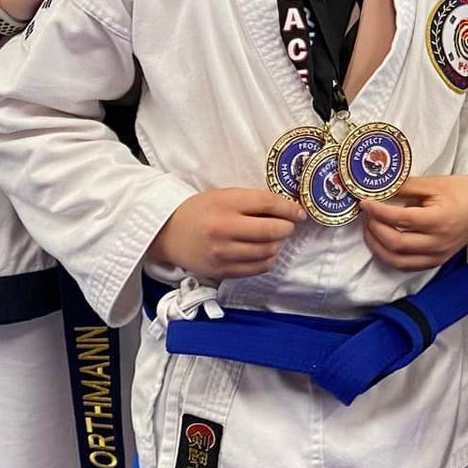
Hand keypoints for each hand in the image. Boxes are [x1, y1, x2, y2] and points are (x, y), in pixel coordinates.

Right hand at [150, 188, 303, 279]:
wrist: (168, 233)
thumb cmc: (200, 211)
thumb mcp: (224, 196)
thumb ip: (253, 202)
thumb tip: (289, 211)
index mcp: (224, 203)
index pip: (267, 204)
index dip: (289, 208)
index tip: (299, 213)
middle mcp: (223, 228)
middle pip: (271, 230)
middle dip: (286, 228)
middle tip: (286, 226)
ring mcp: (222, 253)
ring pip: (267, 251)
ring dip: (277, 245)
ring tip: (273, 239)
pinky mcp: (221, 271)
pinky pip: (257, 268)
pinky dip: (267, 260)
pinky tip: (263, 252)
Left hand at [358, 173, 467, 270]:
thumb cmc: (462, 190)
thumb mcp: (434, 183)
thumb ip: (405, 186)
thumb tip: (377, 187)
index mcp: (439, 220)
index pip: (399, 220)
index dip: (377, 211)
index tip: (364, 202)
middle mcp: (438, 243)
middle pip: (395, 243)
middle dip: (374, 229)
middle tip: (366, 215)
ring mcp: (438, 255)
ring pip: (397, 260)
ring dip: (377, 246)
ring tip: (370, 229)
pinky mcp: (437, 262)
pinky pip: (407, 266)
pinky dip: (390, 256)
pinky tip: (383, 243)